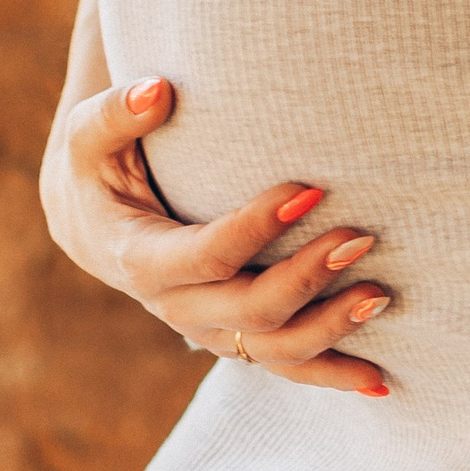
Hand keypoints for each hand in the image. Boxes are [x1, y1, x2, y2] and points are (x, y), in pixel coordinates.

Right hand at [41, 74, 392, 398]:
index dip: (257, 228)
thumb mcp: (88, 136)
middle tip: (360, 237)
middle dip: (308, 277)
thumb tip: (158, 90)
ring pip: (274, 349)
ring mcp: (208, 329)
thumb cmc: (96, 167)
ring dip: (331, 328)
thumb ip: (117, 113)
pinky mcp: (234, 336)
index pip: (208, 255)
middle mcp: (177, 306)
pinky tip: (381, 380)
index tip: (309, 188)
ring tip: (381, 293)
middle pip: (251, 310)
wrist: (93, 225)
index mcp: (142, 259)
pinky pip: (285, 365)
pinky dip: (332, 375)